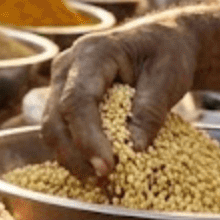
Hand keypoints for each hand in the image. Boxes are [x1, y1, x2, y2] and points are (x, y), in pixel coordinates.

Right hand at [40, 19, 198, 177]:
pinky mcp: (63, 98)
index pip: (77, 100)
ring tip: (101, 179)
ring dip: (71, 158)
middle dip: (75, 154)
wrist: (161, 40)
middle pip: (55, 118)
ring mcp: (61, 82)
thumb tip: (135, 150)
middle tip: (104, 180)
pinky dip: (74, 152)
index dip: (88, 137)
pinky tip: (95, 168)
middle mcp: (67, 66)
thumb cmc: (167, 52)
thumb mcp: (168, 77)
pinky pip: (60, 130)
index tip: (107, 166)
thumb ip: (150, 110)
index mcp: (92, 53)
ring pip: (51, 128)